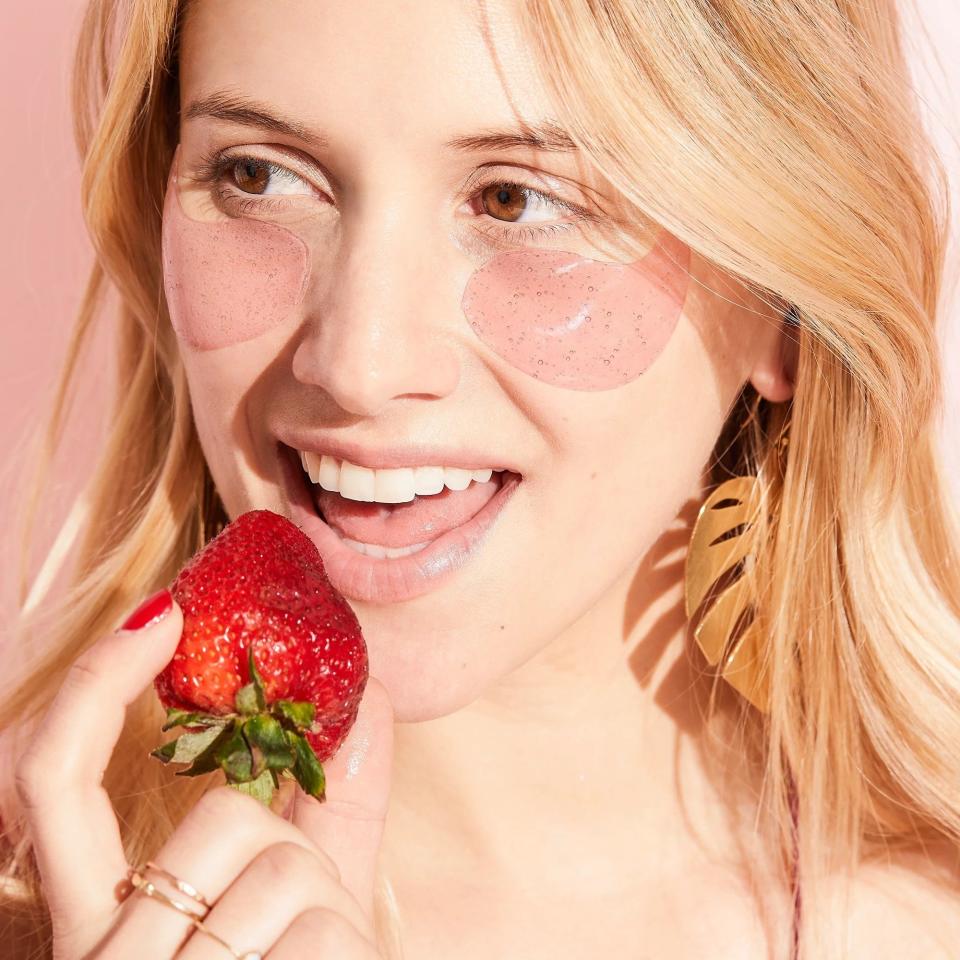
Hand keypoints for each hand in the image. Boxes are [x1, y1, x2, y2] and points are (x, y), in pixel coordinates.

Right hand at [15, 592, 394, 959]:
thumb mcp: (310, 896)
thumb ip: (334, 800)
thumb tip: (369, 699)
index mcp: (98, 919)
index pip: (48, 779)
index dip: (95, 683)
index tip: (161, 608)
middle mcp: (97, 955)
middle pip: (217, 820)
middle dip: (285, 839)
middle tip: (295, 899)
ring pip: (280, 866)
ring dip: (328, 906)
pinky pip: (319, 933)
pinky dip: (345, 949)